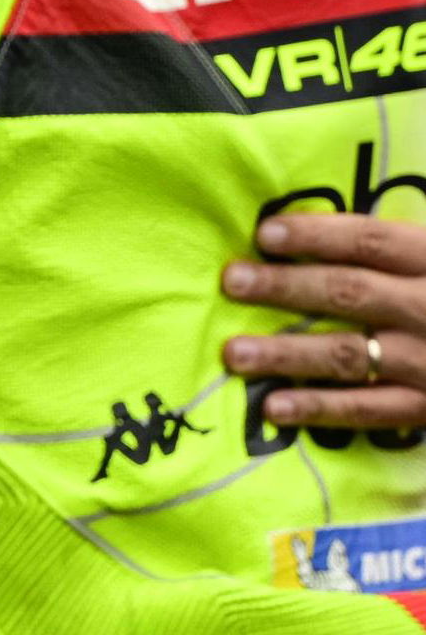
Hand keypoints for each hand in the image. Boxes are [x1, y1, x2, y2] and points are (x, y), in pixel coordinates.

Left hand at [222, 212, 425, 427]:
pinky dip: (320, 409)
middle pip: (350, 293)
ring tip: (233, 353)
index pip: (373, 241)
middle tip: (233, 281)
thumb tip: (329, 225)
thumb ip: (401, 246)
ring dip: (287, 354)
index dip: (318, 235)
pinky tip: (273, 408)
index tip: (265, 234)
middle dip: (286, 287)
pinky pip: (369, 410)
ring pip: (349, 355)